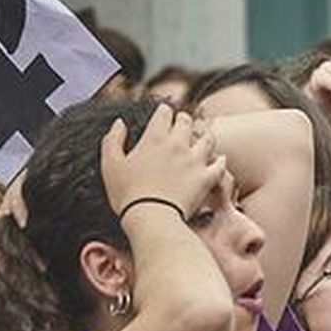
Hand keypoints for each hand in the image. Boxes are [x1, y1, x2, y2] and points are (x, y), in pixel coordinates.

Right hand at [100, 104, 224, 221]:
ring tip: (200, 141)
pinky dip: (220, 160)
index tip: (162, 116)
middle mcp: (178, 144)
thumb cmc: (126, 194)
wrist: (151, 218)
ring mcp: (195, 161)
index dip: (163, 112)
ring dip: (204, 137)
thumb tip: (120, 122)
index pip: (164, 112)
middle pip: (187, 121)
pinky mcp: (206, 178)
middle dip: (183, 120)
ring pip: (208, 139)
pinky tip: (218, 160)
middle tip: (180, 125)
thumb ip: (113, 139)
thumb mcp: (110, 164)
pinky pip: (220, 164)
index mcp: (154, 138)